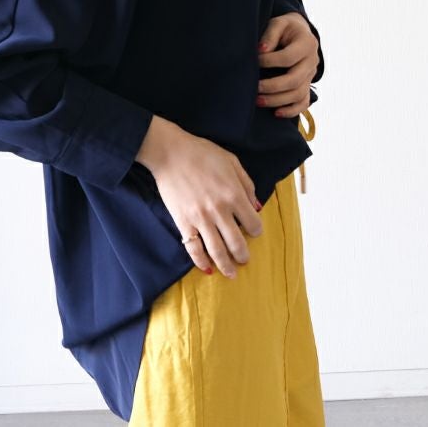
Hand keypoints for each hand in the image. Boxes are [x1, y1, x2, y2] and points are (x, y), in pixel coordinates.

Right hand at [135, 115, 263, 278]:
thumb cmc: (202, 153)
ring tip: (231, 273)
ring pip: (217, 251)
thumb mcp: (232, 162)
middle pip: (237, 243)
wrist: (170, 153)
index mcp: (234, 194)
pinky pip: (193, 249)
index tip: (253, 231)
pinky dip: (201, 262)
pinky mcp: (183, 223)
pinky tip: (207, 269)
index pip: (253, 224)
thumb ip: (247, 184)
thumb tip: (257, 207)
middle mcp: (220, 210)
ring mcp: (200, 219)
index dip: (256, 230)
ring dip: (226, 266)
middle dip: (243, 255)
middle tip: (245, 260)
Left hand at [257, 12, 319, 117]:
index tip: (254, 61)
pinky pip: (303, 102)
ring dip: (277, 100)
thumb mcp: (278, 23)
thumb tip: (261, 51)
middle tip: (254, 88)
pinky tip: (276, 113)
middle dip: (272, 86)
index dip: (269, 61)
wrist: (299, 33)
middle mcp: (312, 61)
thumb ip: (270, 35)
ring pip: (298, 94)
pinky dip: (291, 110)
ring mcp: (311, 75)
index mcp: (307, 43)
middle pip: (294, 80)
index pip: (288, 57)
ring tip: (257, 101)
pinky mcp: (307, 85)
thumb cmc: (285, 29)